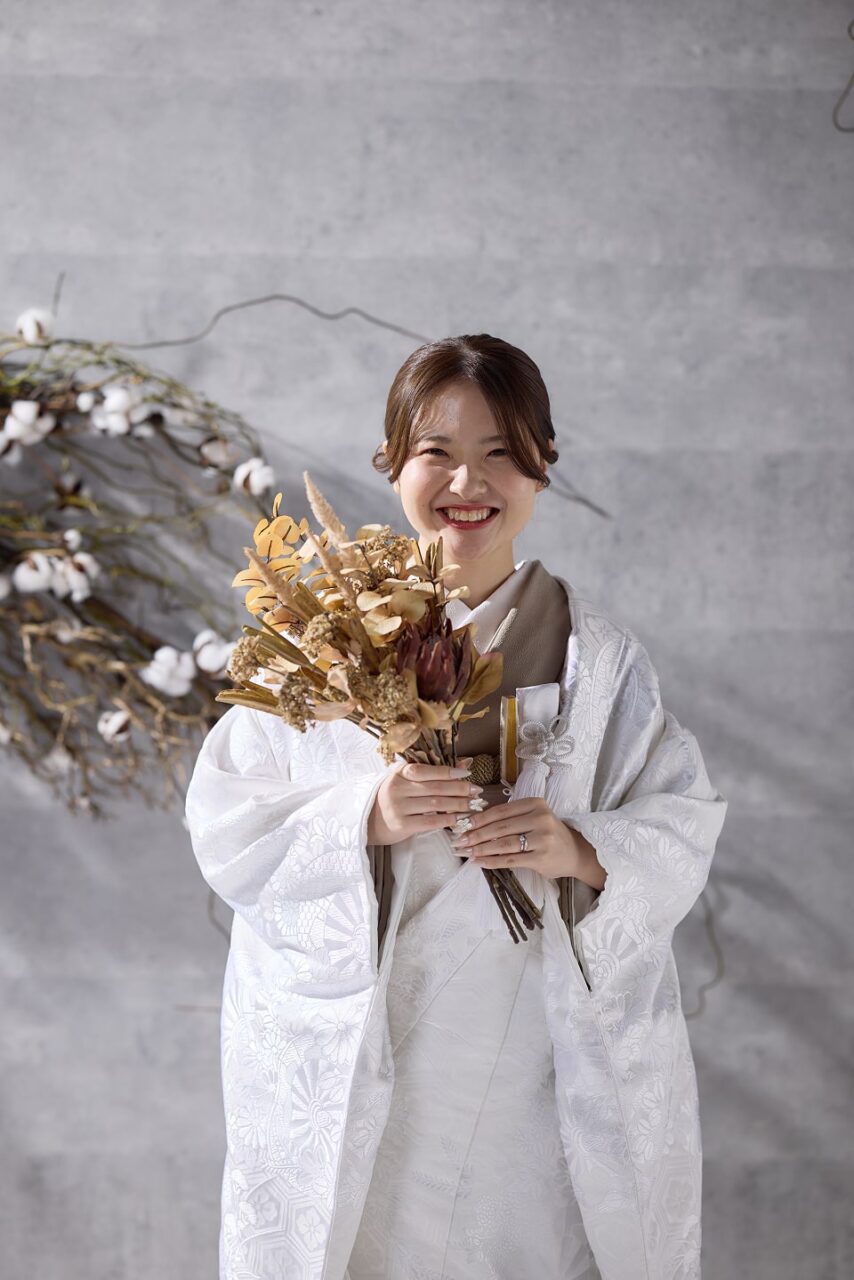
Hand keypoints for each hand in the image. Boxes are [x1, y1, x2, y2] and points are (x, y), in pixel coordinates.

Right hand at [367, 759, 481, 847]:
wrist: (369, 821)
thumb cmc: (392, 798)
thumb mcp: (404, 781)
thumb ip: (429, 773)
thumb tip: (462, 764)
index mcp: (399, 773)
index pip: (426, 770)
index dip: (448, 771)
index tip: (467, 773)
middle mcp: (397, 788)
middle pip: (435, 787)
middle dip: (459, 789)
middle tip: (477, 791)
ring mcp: (398, 807)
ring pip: (435, 804)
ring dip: (457, 804)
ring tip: (472, 805)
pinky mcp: (401, 825)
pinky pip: (430, 821)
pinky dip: (447, 819)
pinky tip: (459, 819)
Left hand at [449, 796, 606, 888]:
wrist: (574, 852)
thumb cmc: (548, 833)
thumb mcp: (533, 817)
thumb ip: (510, 818)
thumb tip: (474, 823)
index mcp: (535, 803)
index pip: (500, 811)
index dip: (479, 818)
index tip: (462, 825)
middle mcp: (540, 818)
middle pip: (500, 827)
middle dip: (476, 835)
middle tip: (459, 841)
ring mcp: (542, 838)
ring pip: (504, 843)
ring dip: (482, 849)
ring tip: (467, 852)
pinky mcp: (541, 857)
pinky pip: (511, 859)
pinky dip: (493, 861)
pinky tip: (480, 862)